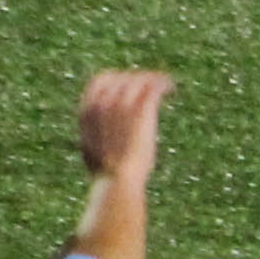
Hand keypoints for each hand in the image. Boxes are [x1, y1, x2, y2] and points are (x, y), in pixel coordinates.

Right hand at [75, 69, 177, 183]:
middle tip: (151, 87)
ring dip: (154, 81)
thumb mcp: (95, 156)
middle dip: (138, 80)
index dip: (116, 81)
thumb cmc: (108, 177)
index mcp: (87, 111)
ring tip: (167, 86)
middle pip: (123, 79)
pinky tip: (172, 89)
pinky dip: (164, 84)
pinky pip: (154, 86)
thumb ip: (98, 143)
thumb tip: (100, 151)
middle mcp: (103, 102)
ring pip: (140, 80)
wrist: (116, 179)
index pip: (100, 82)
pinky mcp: (140, 107)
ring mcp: (121, 103)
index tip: (129, 87)